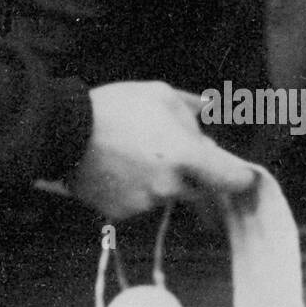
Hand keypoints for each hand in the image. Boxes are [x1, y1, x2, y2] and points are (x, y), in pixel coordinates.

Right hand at [69, 80, 255, 219]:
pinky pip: (140, 203)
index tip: (242, 174)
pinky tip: (119, 168)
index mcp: (185, 156)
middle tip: (169, 150)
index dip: (241, 177)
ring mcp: (145, 203)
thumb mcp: (159, 93)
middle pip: (199, 188)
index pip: (231, 179)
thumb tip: (212, 115)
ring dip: (162, 180)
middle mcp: (169, 186)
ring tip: (134, 153)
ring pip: (167, 195)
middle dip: (192, 173)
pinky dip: (136, 190)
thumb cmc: (115, 107)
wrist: (63, 131)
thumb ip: (193, 109)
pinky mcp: (122, 213)